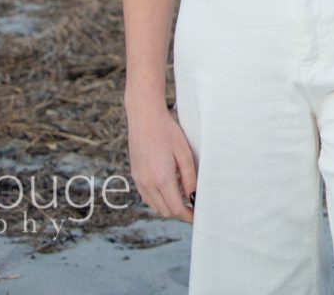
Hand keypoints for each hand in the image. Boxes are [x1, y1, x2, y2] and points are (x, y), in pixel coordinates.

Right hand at [127, 103, 197, 220]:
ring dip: (169, 208)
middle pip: (165, 211)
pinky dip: (159, 200)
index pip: (176, 208)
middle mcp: (147, 183)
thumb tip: (194, 197)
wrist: (144, 118)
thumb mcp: (184, 154)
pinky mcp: (135, 176)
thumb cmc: (168, 132)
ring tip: (184, 201)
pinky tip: (170, 192)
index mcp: (161, 179)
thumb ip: (189, 178)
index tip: (198, 216)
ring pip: (155, 206)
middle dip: (180, 213)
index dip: (188, 216)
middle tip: (194, 209)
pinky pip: (147, 197)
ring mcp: (139, 180)